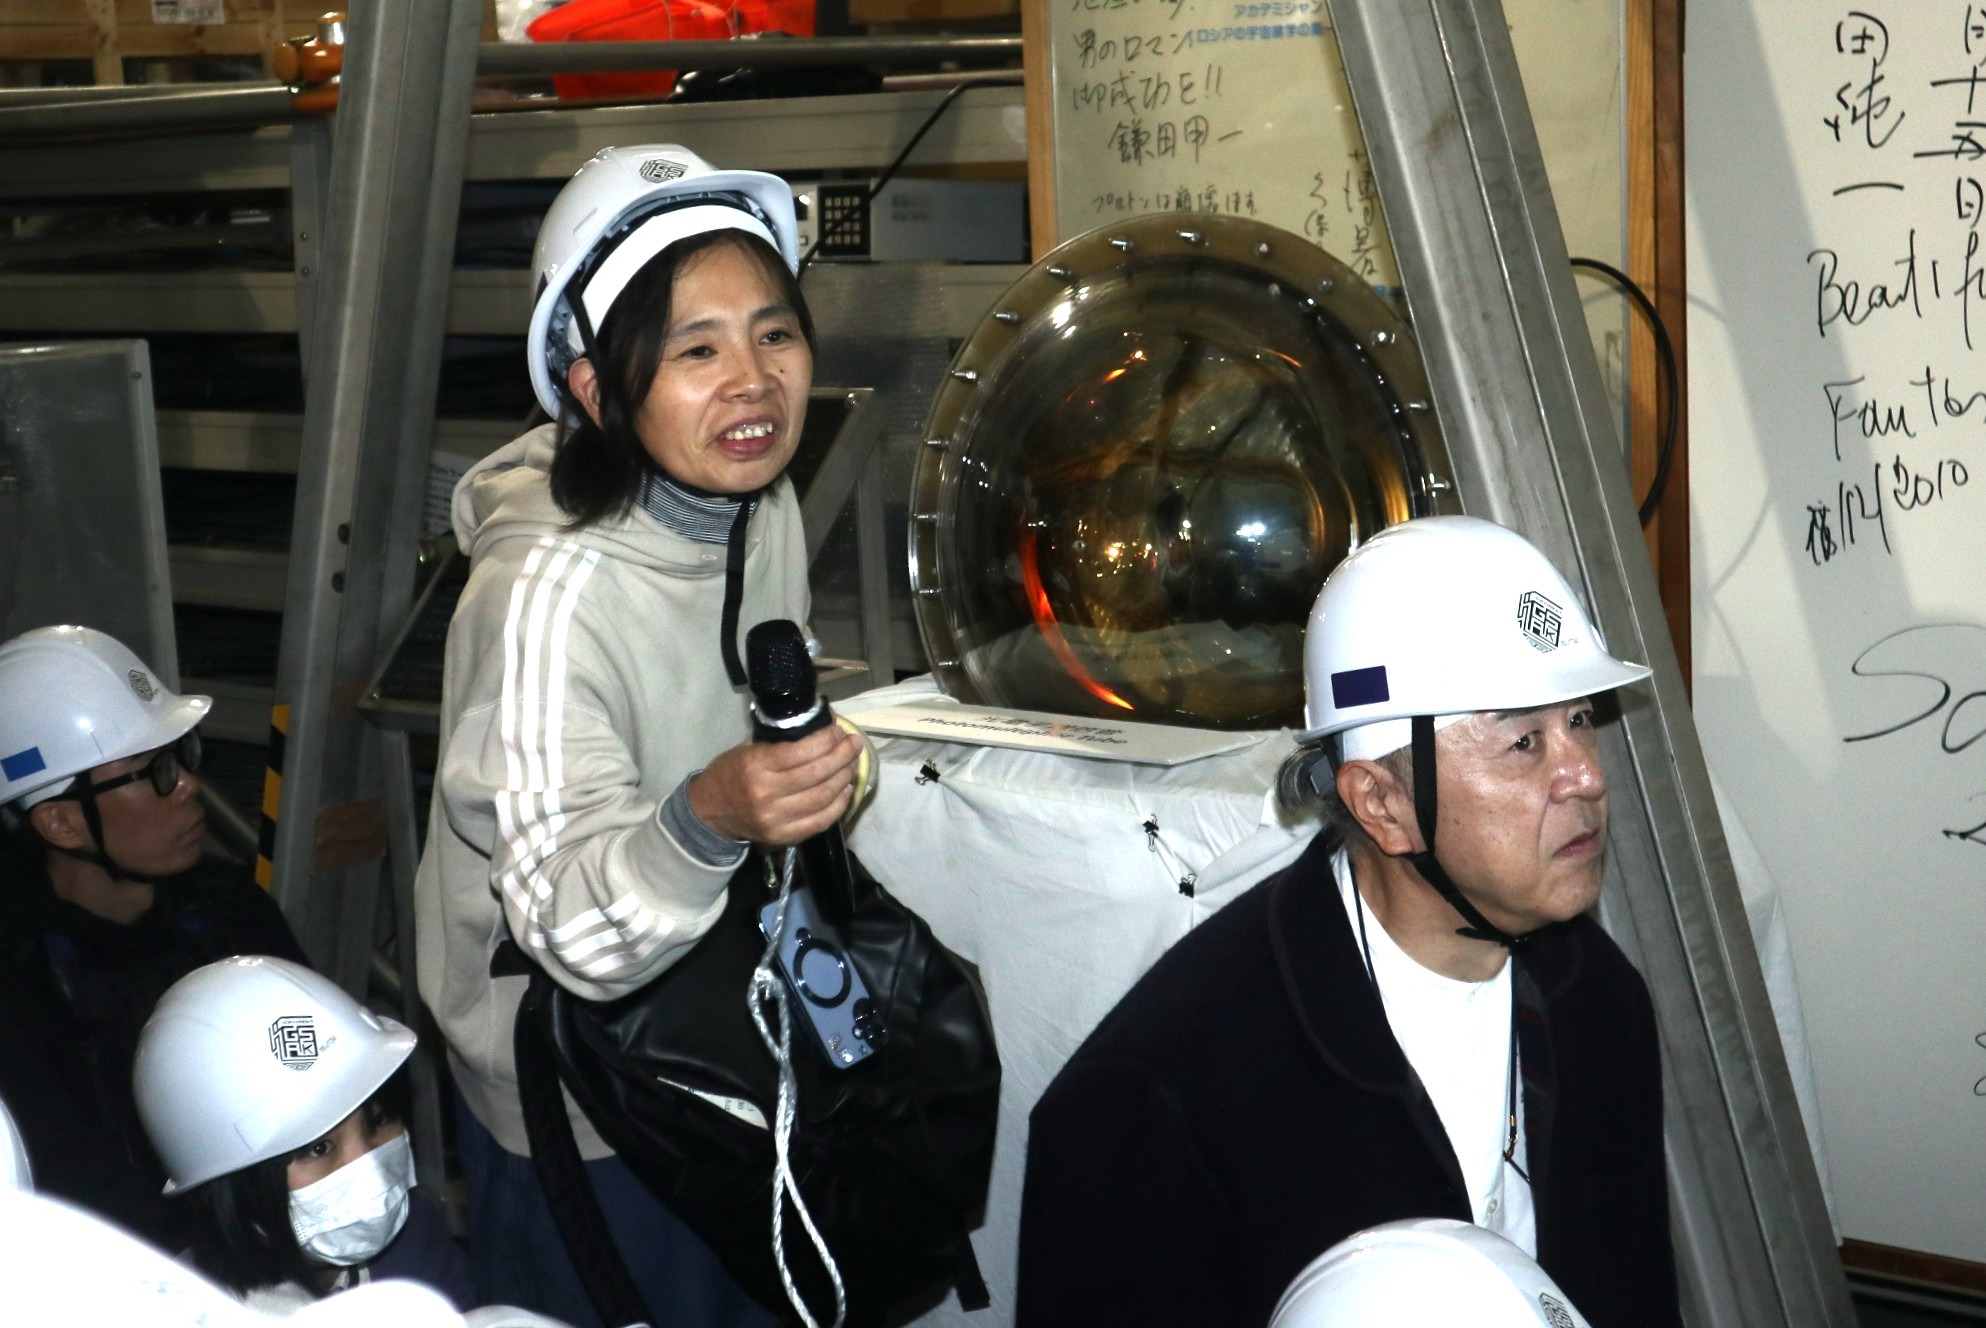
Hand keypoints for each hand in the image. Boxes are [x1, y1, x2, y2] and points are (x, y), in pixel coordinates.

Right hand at [687, 723, 860, 847]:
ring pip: (823, 797)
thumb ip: (780, 738)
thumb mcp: (746, 748)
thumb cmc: (729, 773)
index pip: (800, 752)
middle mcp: (766, 794)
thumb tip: (821, 724)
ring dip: (844, 777)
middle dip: (842, 756)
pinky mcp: (784, 837)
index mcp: (755, 766)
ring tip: (853, 763)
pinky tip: (846, 789)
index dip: (826, 740)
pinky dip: (839, 805)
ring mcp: (776, 819)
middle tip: (854, 744)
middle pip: (816, 774)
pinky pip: (820, 821)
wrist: (709, 813)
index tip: (839, 730)